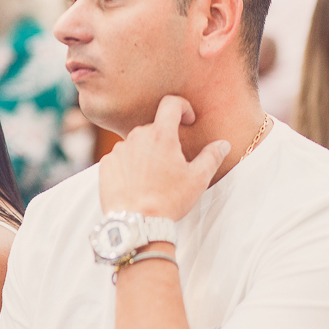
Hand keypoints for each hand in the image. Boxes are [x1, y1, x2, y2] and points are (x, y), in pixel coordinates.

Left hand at [99, 96, 229, 220]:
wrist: (136, 223)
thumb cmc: (169, 201)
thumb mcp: (198, 179)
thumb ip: (212, 157)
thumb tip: (222, 144)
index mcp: (161, 135)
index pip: (170, 104)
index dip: (182, 107)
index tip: (187, 120)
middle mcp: (136, 137)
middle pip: (154, 128)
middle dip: (165, 140)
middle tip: (173, 165)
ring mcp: (118, 150)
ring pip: (136, 143)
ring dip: (146, 154)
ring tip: (154, 179)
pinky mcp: (106, 164)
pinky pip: (121, 157)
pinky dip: (130, 165)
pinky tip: (137, 185)